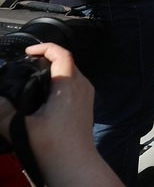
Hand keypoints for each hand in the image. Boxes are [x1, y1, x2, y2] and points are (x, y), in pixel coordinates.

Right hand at [0, 44, 99, 168]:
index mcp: (69, 85)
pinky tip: (43, 95)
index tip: (29, 51)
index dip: (45, 47)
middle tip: (27, 64)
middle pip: (66, 61)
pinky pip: (73, 85)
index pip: (62, 54)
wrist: (74, 164)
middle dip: (46, 58)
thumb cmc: (54, 146)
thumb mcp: (21, 126)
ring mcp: (86, 96)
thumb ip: (2, 110)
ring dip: (53, 71)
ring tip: (33, 77)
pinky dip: (59, 82)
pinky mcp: (85, 105)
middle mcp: (82, 86)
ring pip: (71, 73)